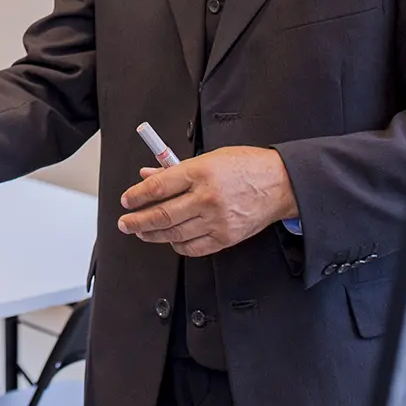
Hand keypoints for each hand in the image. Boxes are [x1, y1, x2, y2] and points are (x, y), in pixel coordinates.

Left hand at [117, 146, 298, 256]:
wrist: (280, 183)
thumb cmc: (245, 166)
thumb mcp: (208, 158)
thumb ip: (175, 170)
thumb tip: (147, 176)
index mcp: (200, 172)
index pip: (158, 187)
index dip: (137, 195)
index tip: (126, 200)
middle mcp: (207, 198)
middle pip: (162, 214)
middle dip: (137, 221)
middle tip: (124, 223)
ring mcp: (217, 220)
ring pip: (175, 233)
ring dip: (152, 234)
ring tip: (140, 231)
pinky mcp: (227, 237)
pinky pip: (194, 247)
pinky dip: (177, 245)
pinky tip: (169, 240)